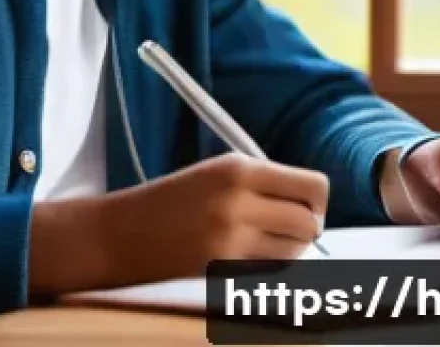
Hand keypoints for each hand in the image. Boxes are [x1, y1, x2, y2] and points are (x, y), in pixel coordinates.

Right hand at [100, 154, 328, 287]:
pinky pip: (270, 272)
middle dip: (305, 228)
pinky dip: (267, 268)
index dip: (317, 200)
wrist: (123, 232)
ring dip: (288, 249)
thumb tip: (312, 204)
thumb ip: (261, 184)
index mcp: (237, 168)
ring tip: (257, 241)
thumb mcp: (215, 175)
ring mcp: (232, 238)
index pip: (312, 186)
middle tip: (284, 228)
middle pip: (310, 222)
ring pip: (296, 251)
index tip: (308, 206)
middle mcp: (239, 200)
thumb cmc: (171, 201)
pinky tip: (241, 257)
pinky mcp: (223, 270)